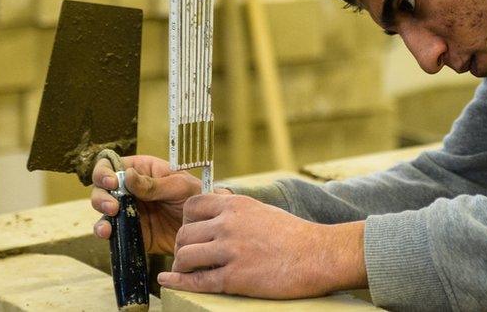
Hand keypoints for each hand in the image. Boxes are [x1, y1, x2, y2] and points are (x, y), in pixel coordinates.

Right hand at [90, 154, 228, 253]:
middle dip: (101, 196)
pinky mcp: (130, 231)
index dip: (105, 171)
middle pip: (102, 187)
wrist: (205, 229)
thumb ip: (153, 184)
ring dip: (101, 215)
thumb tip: (126, 175)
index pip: (112, 164)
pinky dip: (106, 232)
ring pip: (103, 210)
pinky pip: (112, 231)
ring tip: (109, 222)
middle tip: (113, 206)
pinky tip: (108, 234)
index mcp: (141, 170)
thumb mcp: (179, 186)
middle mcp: (130, 189)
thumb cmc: (196, 198)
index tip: (111, 182)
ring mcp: (129, 210)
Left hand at [159, 193, 366, 297]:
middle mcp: (229, 224)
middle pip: (185, 233)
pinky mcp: (235, 278)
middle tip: (189, 256)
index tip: (192, 232)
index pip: (192, 205)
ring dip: (182, 265)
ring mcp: (231, 251)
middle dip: (182, 246)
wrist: (319, 255)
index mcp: (236, 205)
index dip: (186, 220)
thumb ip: (238, 210)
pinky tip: (167, 281)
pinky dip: (178, 282)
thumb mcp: (263, 211)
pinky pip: (197, 280)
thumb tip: (219, 208)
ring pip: (186, 256)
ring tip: (187, 270)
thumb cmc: (296, 236)